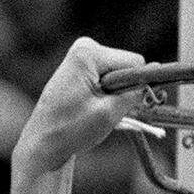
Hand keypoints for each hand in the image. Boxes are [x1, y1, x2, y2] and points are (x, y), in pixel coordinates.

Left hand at [10, 36, 145, 193]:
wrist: (40, 145)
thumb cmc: (69, 131)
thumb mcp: (109, 113)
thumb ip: (134, 93)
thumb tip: (153, 76)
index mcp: (87, 52)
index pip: (133, 62)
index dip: (137, 85)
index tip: (128, 106)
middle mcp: (83, 48)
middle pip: (124, 67)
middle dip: (122, 91)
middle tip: (104, 113)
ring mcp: (79, 58)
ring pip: (117, 76)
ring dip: (112, 97)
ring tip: (93, 113)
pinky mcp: (78, 70)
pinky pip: (105, 81)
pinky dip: (104, 97)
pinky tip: (89, 111)